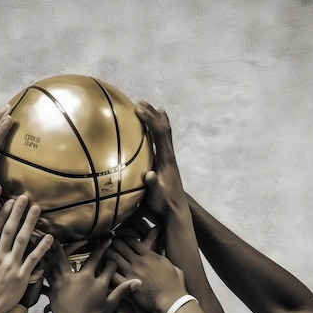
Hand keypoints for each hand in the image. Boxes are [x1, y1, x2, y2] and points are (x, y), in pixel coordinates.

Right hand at [0, 196, 52, 312]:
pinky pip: (34, 259)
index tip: (9, 203)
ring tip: (37, 210)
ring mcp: (11, 265)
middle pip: (9, 229)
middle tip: (24, 198)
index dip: (2, 214)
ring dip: (30, 223)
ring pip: (22, 240)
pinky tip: (50, 238)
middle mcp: (0, 257)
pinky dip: (42, 247)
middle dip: (17, 212)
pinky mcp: (21, 276)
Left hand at [44, 239, 139, 312]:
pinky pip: (49, 272)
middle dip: (97, 248)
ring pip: (63, 260)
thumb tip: (138, 282)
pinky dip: (46, 263)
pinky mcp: (55, 287)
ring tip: (57, 238)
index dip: (112, 258)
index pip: (107, 266)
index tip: (114, 250)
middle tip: (98, 239)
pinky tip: (43, 256)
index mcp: (97, 282)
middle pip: (90, 258)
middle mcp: (82, 278)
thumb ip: (123, 291)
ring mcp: (66, 281)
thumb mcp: (110, 305)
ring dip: (61, 248)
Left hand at [107, 230, 187, 312]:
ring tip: (99, 251)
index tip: (119, 237)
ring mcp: (131, 272)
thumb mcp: (171, 266)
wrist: (171, 299)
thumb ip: (162, 257)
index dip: (124, 237)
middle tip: (105, 240)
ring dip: (106, 253)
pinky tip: (98, 268)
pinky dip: (104, 270)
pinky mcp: (126, 284)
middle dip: (112, 242)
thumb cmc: (174, 284)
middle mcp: (138, 261)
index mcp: (148, 255)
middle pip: (121, 246)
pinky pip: (111, 274)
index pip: (132, 241)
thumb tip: (160, 252)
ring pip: (114, 257)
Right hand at [135, 101, 188, 217]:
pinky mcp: (167, 162)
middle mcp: (169, 155)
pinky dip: (159, 129)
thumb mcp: (156, 194)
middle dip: (152, 114)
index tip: (137, 109)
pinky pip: (163, 140)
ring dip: (157, 119)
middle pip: (163, 128)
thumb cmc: (163, 203)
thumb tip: (149, 174)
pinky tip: (156, 128)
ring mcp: (169, 158)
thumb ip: (153, 184)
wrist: (176, 210)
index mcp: (166, 159)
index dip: (149, 119)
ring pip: (165, 132)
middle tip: (139, 102)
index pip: (159, 133)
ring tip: (149, 107)